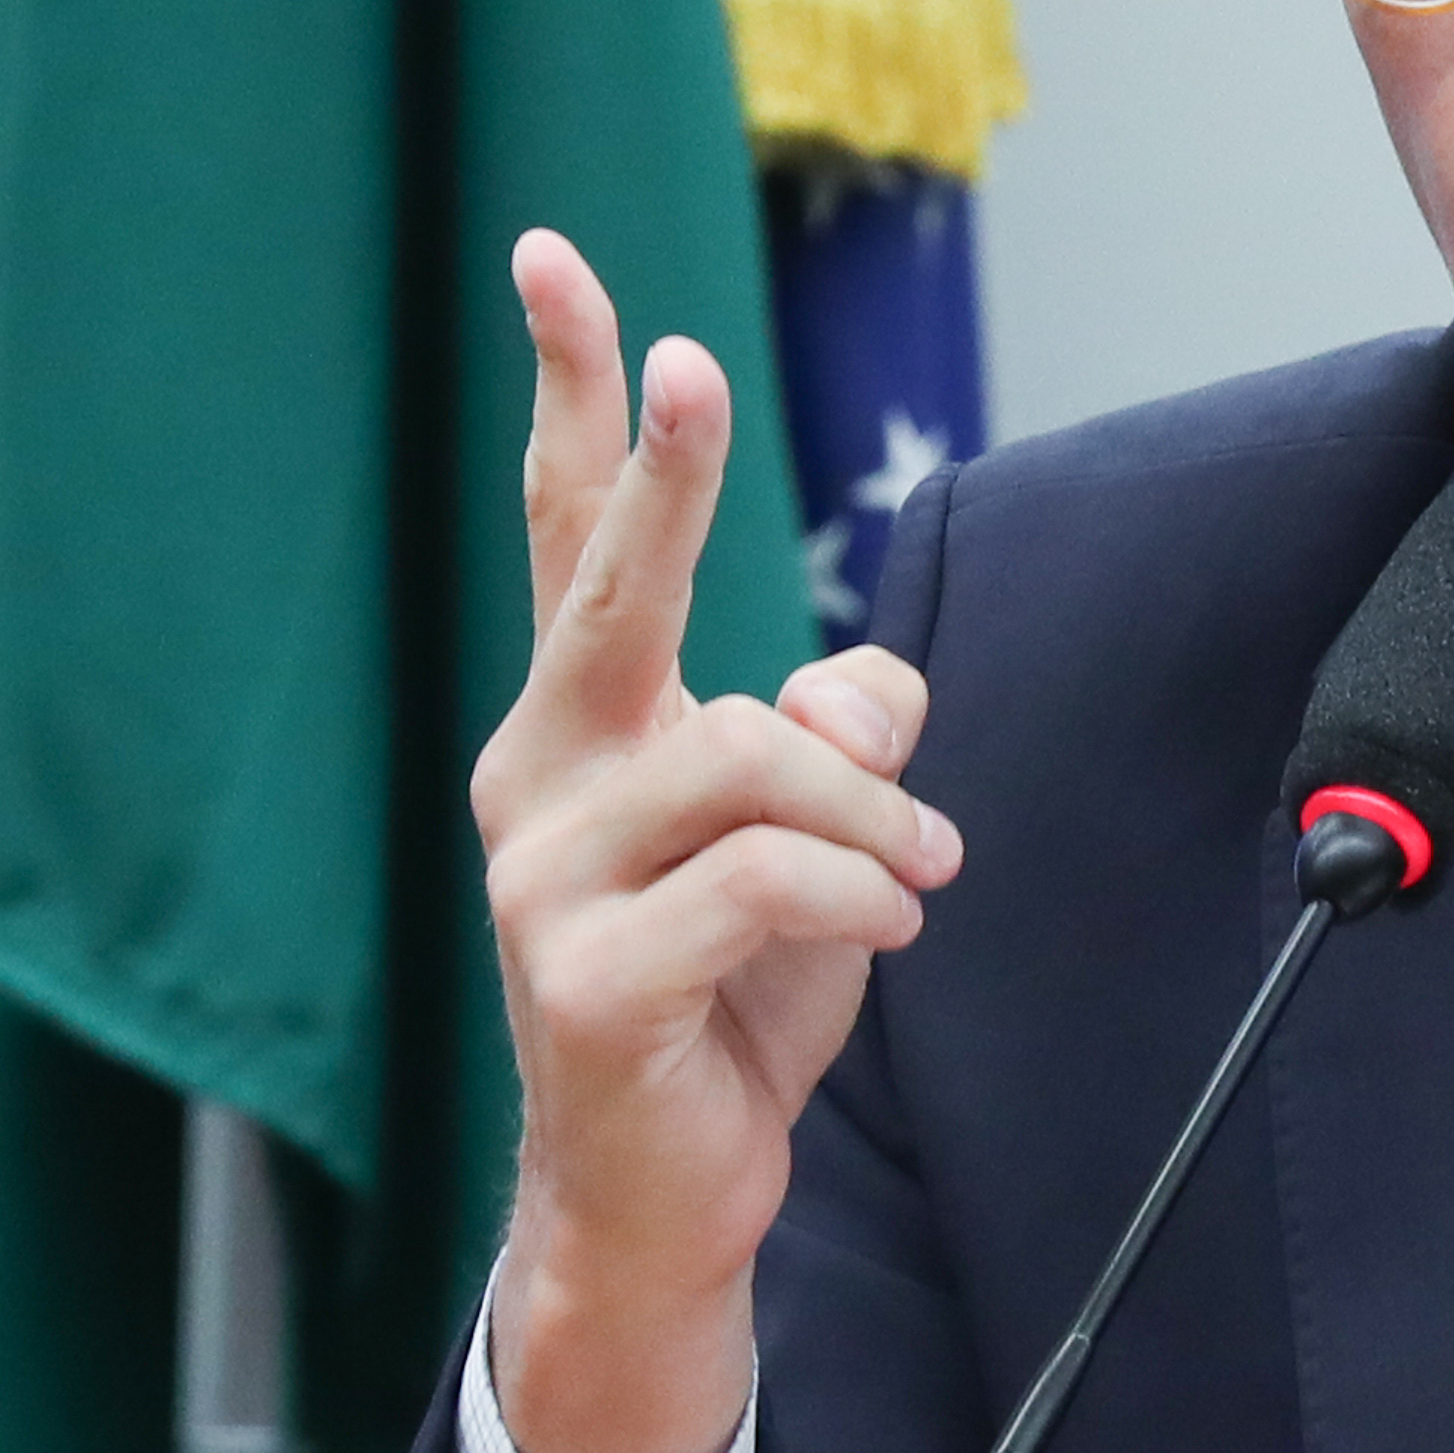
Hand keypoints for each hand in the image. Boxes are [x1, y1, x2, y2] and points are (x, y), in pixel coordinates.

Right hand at [471, 228, 961, 1452]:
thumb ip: (840, 731)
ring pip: (747, 757)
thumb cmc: (737, 992)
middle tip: (697, 363)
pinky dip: (852, 896)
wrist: (669, 1192)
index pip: (568, 529)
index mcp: (587, 722)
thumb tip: (857, 683)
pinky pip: (759, 882)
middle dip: (663, 473)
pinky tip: (879, 932)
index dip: (573, 396)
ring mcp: (542, 879)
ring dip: (871, 817)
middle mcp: (540, 775)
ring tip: (914, 880)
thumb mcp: (820, 838)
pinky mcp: (580, 979)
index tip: (552, 260)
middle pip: (608, 588)